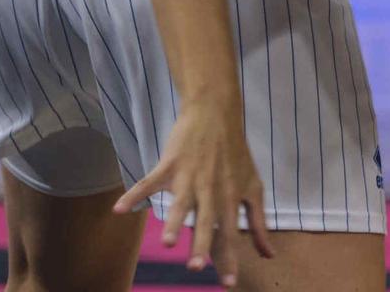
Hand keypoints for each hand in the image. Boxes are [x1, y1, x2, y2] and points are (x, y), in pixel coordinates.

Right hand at [115, 103, 273, 286]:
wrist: (217, 114)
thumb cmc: (236, 156)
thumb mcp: (254, 188)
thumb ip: (259, 223)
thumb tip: (269, 255)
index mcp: (231, 198)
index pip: (230, 233)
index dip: (229, 258)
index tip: (228, 284)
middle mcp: (212, 190)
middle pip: (207, 221)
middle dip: (202, 244)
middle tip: (196, 267)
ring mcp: (190, 176)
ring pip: (181, 203)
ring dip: (174, 222)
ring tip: (169, 243)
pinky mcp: (171, 164)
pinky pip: (150, 181)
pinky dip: (134, 194)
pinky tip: (120, 209)